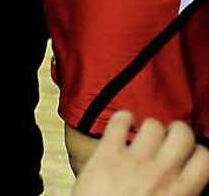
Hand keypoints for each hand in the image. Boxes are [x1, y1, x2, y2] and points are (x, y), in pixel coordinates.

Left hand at [73, 112, 208, 195]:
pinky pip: (119, 121)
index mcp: (181, 191)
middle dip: (176, 131)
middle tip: (167, 137)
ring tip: (142, 134)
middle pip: (182, 132)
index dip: (196, 151)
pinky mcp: (107, 154)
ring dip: (149, 127)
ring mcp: (134, 161)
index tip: (187, 152)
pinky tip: (122, 125)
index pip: (203, 157)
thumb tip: (184, 177)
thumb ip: (179, 192)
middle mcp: (162, 173)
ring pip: (153, 124)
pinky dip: (122, 118)